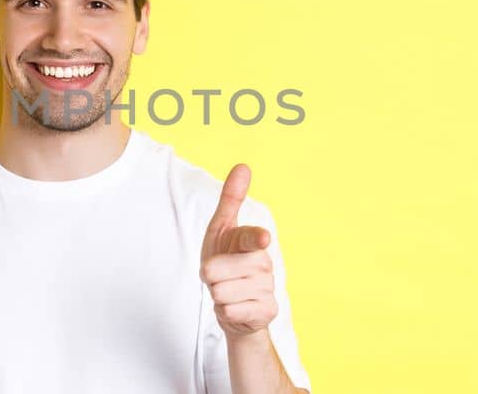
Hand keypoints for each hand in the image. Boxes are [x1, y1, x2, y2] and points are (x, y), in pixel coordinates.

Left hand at [200, 164, 276, 337]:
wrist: (237, 304)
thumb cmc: (226, 262)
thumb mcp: (222, 229)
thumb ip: (231, 199)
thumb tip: (243, 166)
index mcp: (252, 241)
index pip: (250, 238)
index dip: (255, 238)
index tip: (263, 238)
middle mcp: (264, 263)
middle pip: (215, 270)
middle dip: (209, 276)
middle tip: (220, 277)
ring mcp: (268, 288)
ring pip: (221, 292)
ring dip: (217, 295)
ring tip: (228, 292)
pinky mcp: (268, 311)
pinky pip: (230, 311)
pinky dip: (225, 313)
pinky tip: (236, 308)